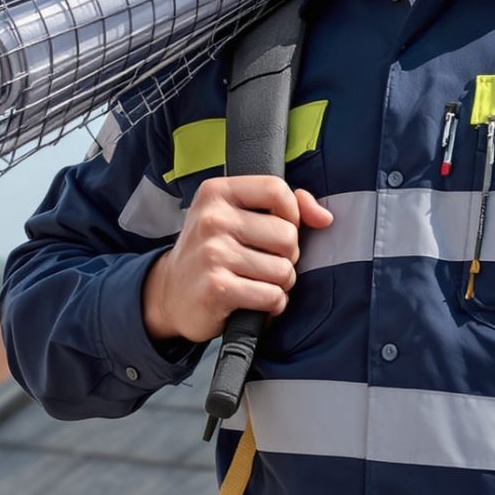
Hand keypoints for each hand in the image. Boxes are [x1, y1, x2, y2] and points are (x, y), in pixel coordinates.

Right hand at [141, 175, 331, 345]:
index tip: (280, 228)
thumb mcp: (235, 216)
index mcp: (216, 193)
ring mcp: (212, 254)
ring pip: (284, 271)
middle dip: (286, 256)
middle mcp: (212, 219)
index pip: (277, 190)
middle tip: (264, 263)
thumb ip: (283, 206)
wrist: (169, 293)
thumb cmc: (212, 252)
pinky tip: (254, 302)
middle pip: (287, 235)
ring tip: (257, 283)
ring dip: (279, 284)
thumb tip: (324, 217)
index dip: (291, 214)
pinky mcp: (217, 288)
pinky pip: (272, 297)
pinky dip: (272, 305)